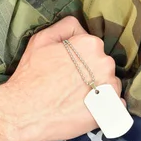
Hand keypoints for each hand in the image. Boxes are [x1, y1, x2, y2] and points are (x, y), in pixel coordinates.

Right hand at [0, 16, 121, 140]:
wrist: (24, 113)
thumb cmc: (31, 76)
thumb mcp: (42, 40)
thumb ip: (66, 27)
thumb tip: (80, 27)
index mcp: (91, 44)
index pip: (93, 48)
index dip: (80, 59)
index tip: (68, 69)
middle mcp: (105, 63)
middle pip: (103, 66)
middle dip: (91, 74)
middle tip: (70, 85)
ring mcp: (110, 87)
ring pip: (111, 85)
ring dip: (99, 90)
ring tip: (77, 99)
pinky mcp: (111, 108)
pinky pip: (116, 104)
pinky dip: (106, 106)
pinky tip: (88, 109)